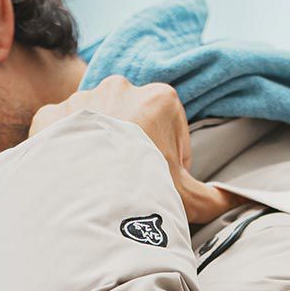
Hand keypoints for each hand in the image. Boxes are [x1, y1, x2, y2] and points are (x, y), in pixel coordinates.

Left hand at [28, 76, 237, 225]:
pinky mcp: (50, 117)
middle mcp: (119, 87)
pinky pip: (61, 135)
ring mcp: (81, 99)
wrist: (86, 203)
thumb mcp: (187, 199)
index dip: (167, 166)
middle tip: (128, 191)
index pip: (170, 134)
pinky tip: (72, 181)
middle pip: (132, 126)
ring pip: (96, 128)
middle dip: (131, 154)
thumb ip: (214, 198)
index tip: (158, 186)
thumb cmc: (144, 195)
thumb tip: (239, 201)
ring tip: (99, 188)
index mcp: (159, 99)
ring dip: (99, 153)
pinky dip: (66, 156)